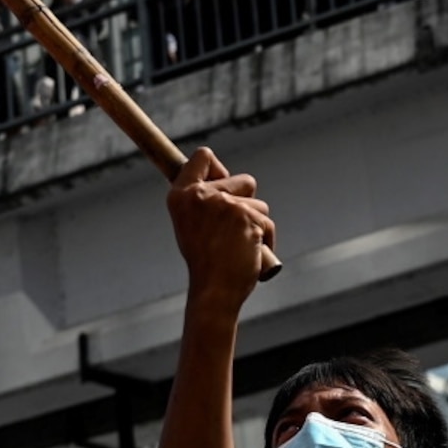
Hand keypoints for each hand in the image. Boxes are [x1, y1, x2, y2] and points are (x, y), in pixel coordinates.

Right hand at [165, 148, 275, 307]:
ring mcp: (225, 204)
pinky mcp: (248, 216)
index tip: (221, 180)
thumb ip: (204, 200)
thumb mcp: (191, 224)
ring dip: (256, 224)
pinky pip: (267, 222)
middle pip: (244, 180)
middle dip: (247, 202)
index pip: (203, 156)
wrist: (213, 291)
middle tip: (230, 231)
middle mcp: (201, 195)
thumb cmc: (204, 262)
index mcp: (180, 195)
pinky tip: (250, 253)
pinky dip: (265, 239)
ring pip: (259, 204)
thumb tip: (224, 177)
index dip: (218, 168)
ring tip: (238, 246)